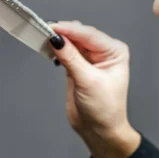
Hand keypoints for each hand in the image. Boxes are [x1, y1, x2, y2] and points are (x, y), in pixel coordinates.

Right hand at [49, 21, 140, 157]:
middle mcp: (103, 52)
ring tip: (43, 38)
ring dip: (58, 40)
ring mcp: (90, 58)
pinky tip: (48, 48)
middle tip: (44, 31)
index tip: (52, 27)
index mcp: (114, 51)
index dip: (70, 30)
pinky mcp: (77, 65)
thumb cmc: (105, 110)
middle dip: (63, 33)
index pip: (89, 35)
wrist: (99, 130)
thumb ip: (71, 58)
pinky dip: (56, 49)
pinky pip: (65, 51)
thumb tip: (57, 40)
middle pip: (79, 35)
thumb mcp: (88, 82)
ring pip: (71, 42)